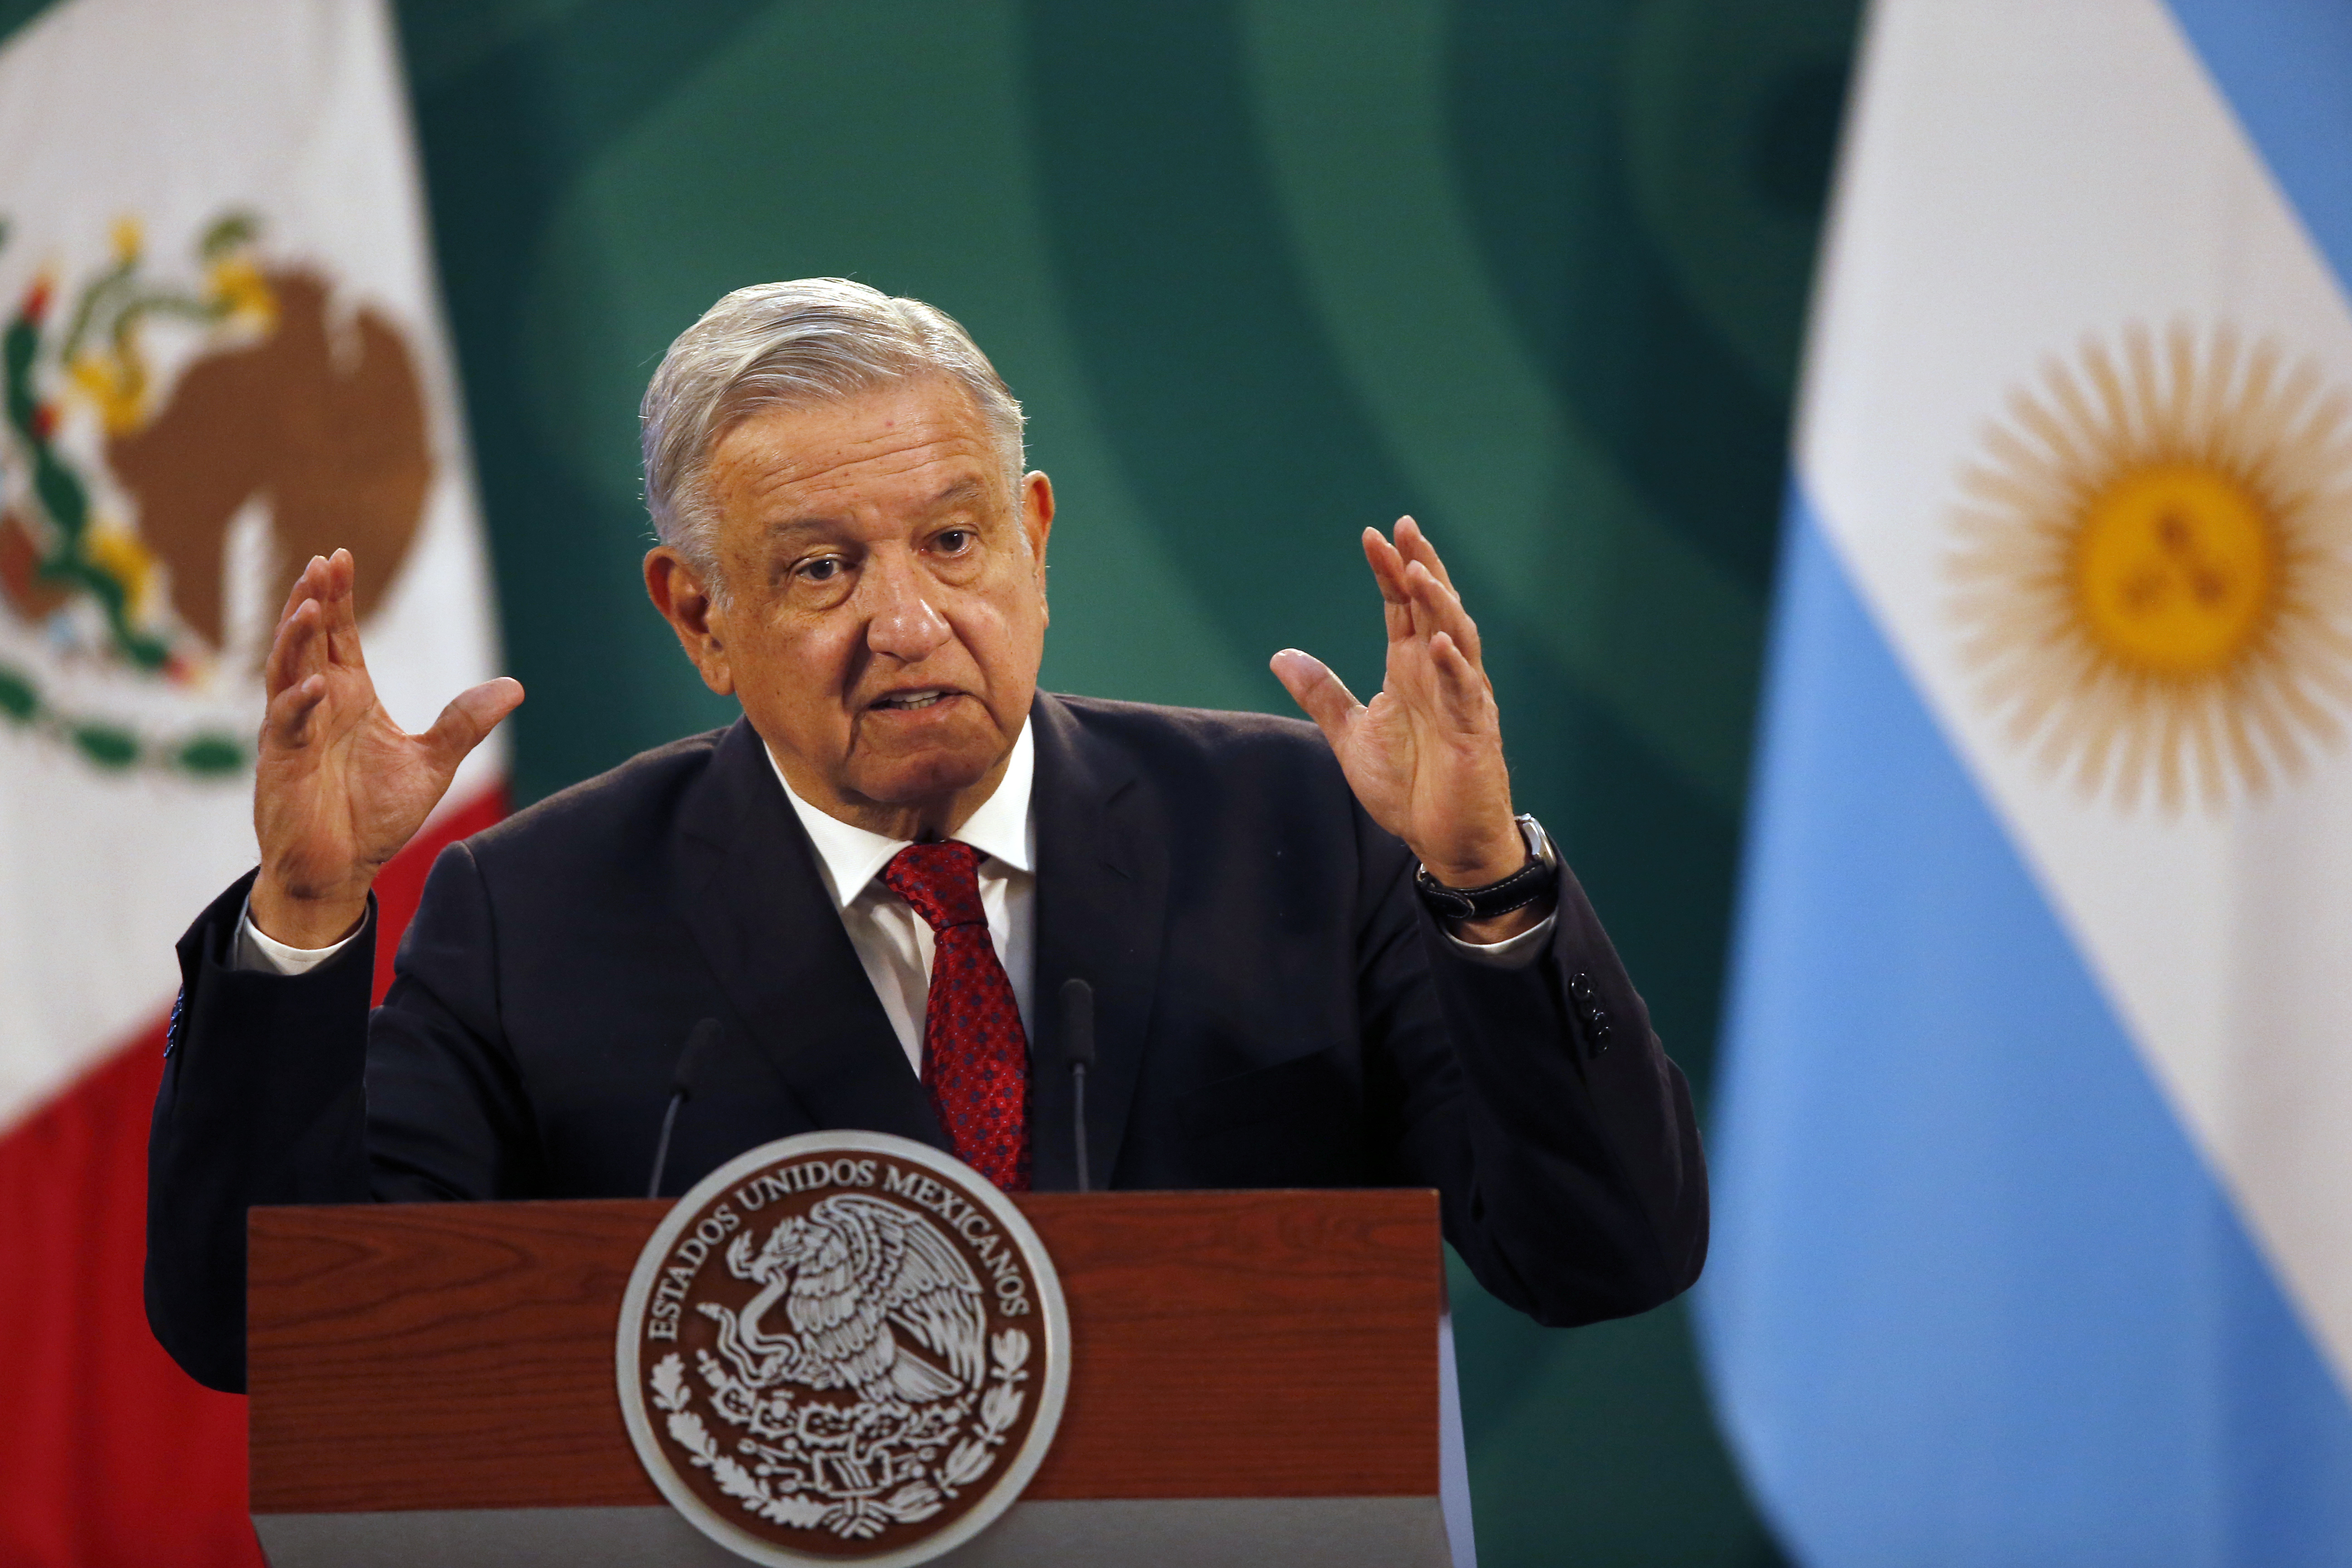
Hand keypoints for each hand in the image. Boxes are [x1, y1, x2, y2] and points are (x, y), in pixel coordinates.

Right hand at [249, 549, 522, 946]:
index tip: (340, 557)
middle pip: (309, 641)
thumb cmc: (374, 815)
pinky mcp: (281, 764)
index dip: (339, 598)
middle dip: (313, 601)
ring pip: (285, 672)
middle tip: (321, 563)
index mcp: (348, 697)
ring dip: (295, 638)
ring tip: (310, 604)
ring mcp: (293, 731)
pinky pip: (287, 726)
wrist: (341, 870)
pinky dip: (299, 704)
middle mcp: (316, 705)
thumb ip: (464, 723)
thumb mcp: (432, 763)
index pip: (340, 636)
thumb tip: (514, 687)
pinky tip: (315, 686)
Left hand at [1272, 518, 1539, 937]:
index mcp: (1410, 669)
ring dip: (1438, 604)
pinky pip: (1466, 693)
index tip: (1372, 535)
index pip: (1401, 608)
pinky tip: (1442, 643)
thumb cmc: (1409, 787)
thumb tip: (1280, 655)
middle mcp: (1439, 674)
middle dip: (1419, 567)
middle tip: (1403, 527)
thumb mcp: (1352, 734)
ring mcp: (1461, 699)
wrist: (1444, 840)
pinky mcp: (1475, 732)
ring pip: (1456, 638)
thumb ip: (1322, 694)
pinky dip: (1456, 667)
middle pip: (1432, 608)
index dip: (1388, 572)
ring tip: (1418, 571)